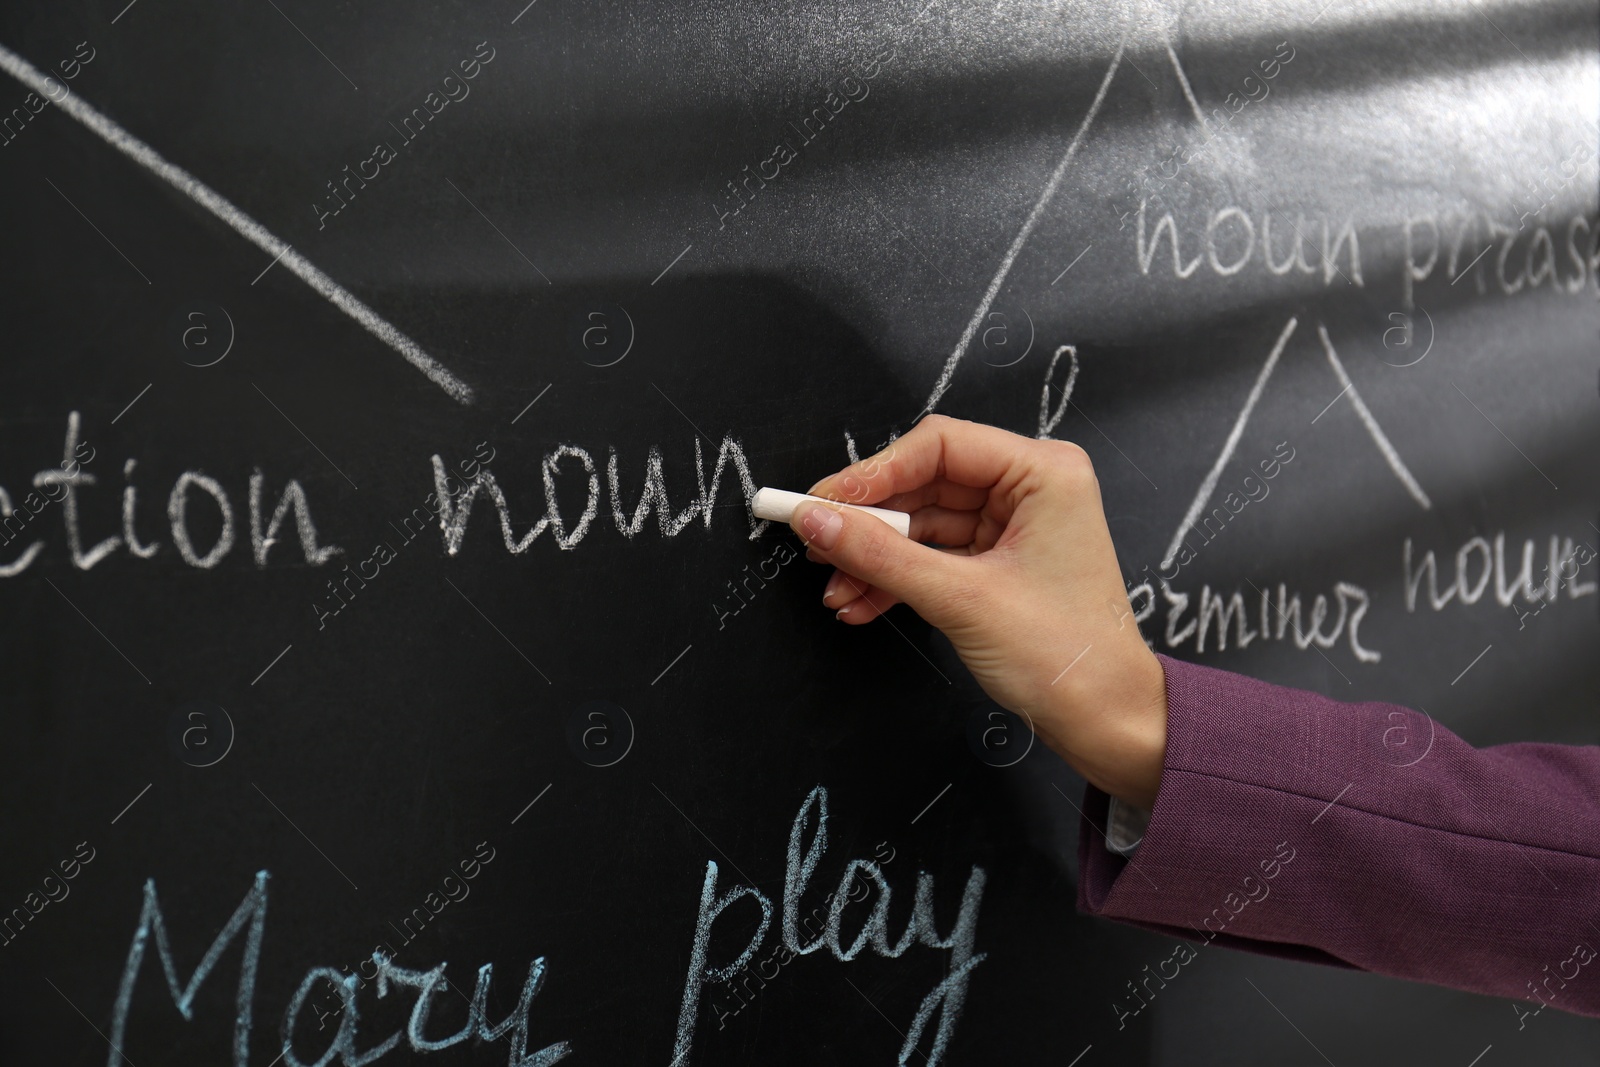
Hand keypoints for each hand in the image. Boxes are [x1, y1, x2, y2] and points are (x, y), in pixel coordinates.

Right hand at [791, 415, 1167, 809]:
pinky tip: (860, 602)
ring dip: (874, 559)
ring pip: (921, 524)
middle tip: (815, 543)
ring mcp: (1012, 526)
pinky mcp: (997, 562)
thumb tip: (815, 520)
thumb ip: (880, 555)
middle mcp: (1030, 488)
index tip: (821, 501)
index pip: (939, 446)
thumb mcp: (960, 598)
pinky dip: (894, 579)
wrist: (1105, 721)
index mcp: (1043, 472)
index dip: (873, 473)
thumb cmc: (1065, 656)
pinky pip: (931, 556)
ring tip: (836, 591)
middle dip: (868, 523)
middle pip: (924, 483)